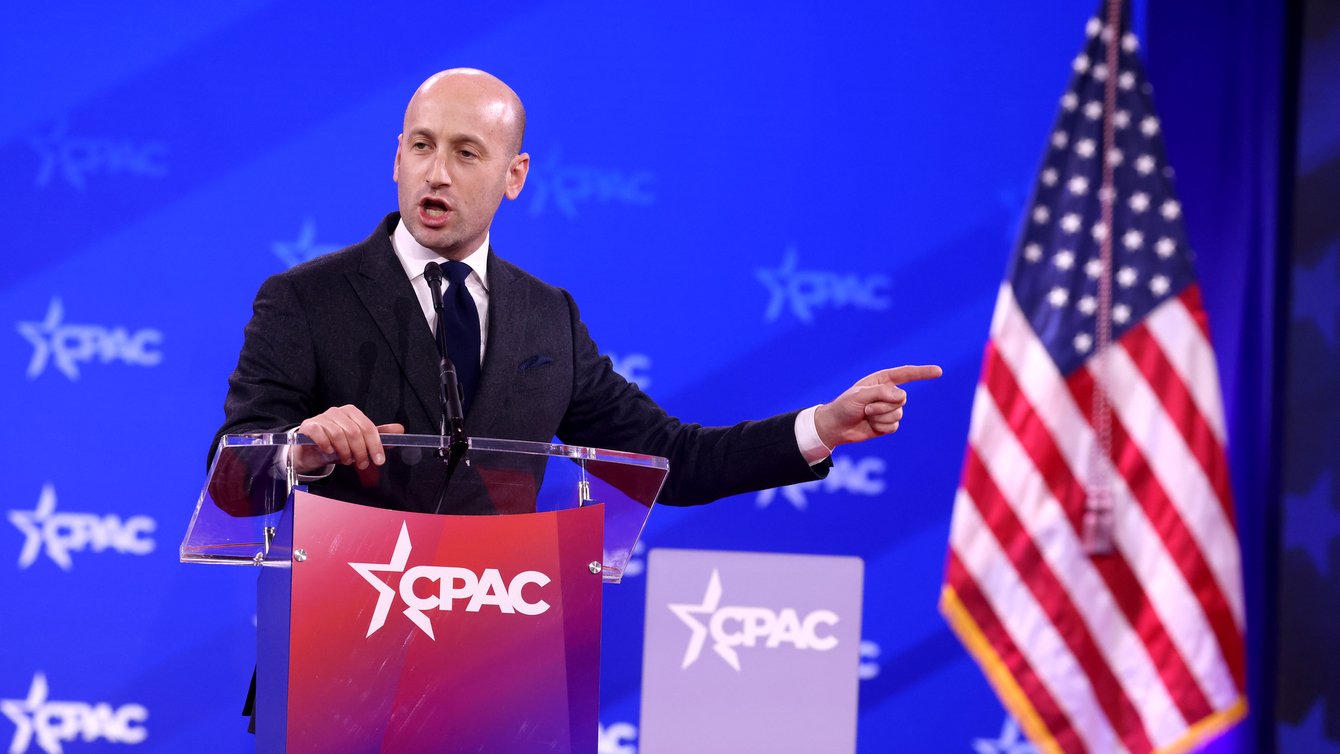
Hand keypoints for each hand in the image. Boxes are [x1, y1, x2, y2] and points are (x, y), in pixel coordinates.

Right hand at [292, 405, 404, 472]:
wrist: (311, 451)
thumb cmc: (338, 445)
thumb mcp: (360, 442)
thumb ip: (378, 436)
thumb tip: (400, 430)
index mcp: (352, 412)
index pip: (368, 427)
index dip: (375, 445)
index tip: (379, 460)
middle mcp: (337, 412)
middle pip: (354, 432)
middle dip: (360, 452)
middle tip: (361, 464)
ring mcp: (321, 418)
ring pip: (338, 434)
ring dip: (344, 452)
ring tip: (346, 460)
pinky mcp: (308, 426)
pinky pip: (320, 433)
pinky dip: (327, 445)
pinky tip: (330, 452)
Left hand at [814, 365, 942, 448]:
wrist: (837, 426)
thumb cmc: (845, 406)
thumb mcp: (859, 395)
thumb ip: (880, 393)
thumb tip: (901, 397)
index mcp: (882, 380)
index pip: (907, 374)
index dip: (923, 372)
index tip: (939, 371)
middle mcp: (888, 393)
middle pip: (901, 399)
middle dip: (882, 405)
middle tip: (866, 408)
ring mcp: (889, 409)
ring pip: (898, 414)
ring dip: (880, 417)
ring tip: (866, 415)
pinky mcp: (888, 423)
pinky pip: (894, 426)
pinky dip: (881, 427)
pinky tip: (870, 425)